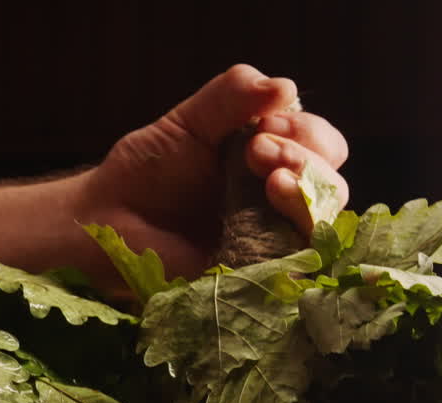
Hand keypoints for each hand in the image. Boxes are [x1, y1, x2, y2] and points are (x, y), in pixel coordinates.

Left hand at [81, 64, 347, 276]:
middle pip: (332, 183)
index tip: (266, 124)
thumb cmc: (149, 171)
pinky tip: (269, 214)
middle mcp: (282, 201)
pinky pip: (294, 264)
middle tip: (256, 149)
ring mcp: (271, 241)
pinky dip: (290, 237)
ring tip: (268, 180)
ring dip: (303, 192)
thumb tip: (286, 87)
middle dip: (304, 159)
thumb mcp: (189, 121)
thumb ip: (232, 97)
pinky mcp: (256, 275)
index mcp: (275, 159)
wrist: (110, 219)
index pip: (324, 145)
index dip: (307, 133)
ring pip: (321, 222)